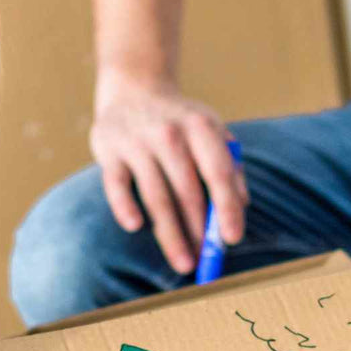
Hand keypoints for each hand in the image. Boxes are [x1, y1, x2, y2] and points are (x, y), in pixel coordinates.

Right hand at [90, 70, 248, 273]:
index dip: (226, 208)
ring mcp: (137, 141)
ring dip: (170, 234)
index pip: (217, 173)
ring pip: (156, 196)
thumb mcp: (211, 131)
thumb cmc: (181, 121)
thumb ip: (229, 165)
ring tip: (183, 263)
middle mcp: (169, 133)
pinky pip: (117, 185)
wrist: (133, 87)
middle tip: (206, 261)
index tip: (232, 239)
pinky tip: (135, 226)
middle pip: (187, 192)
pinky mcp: (109, 151)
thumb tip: (242, 205)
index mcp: (201, 127)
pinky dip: (125, 205)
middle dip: (198, 231)